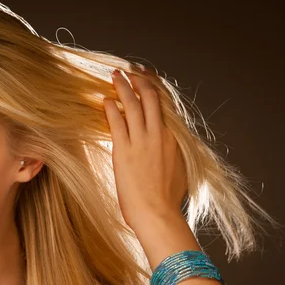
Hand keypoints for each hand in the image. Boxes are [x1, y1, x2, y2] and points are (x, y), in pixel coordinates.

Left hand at [103, 69, 187, 231]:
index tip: (147, 77)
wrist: (157, 212)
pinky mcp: (124, 150)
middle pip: (150, 97)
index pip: (164, 105)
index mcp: (175, 138)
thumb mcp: (180, 170)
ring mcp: (142, 140)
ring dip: (122, 87)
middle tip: (129, 71)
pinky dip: (110, 108)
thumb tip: (171, 149)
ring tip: (114, 75)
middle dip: (139, 80)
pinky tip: (105, 100)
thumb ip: (174, 153)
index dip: (154, 88)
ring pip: (132, 104)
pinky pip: (116, 121)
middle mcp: (160, 134)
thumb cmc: (168, 199)